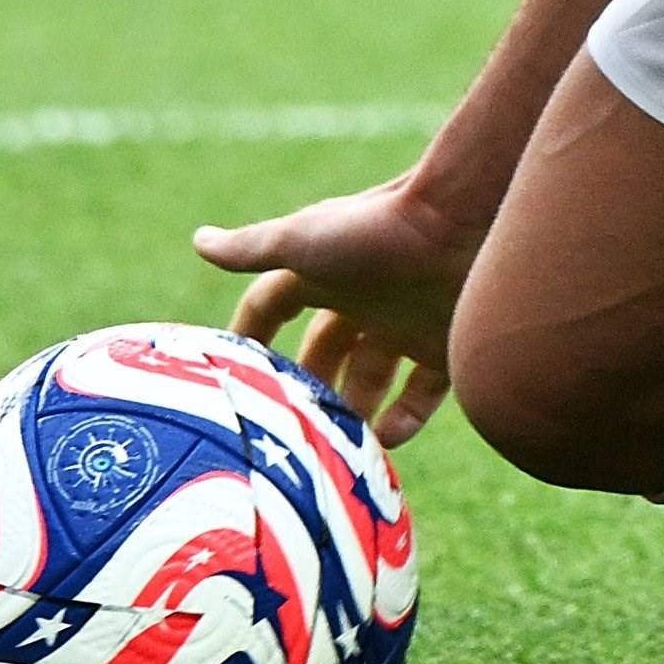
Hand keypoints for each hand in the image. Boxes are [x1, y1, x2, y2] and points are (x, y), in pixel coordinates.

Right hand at [188, 179, 483, 443]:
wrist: (464, 219)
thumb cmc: (376, 227)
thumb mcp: (303, 241)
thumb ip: (251, 249)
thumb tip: (199, 241)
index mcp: (324, 271)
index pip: (275, 305)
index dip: (253, 334)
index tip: (233, 373)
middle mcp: (363, 297)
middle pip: (325, 350)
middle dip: (307, 384)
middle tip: (290, 424)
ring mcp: (406, 320)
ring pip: (372, 376)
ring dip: (354, 409)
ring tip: (335, 444)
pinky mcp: (444, 341)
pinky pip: (421, 391)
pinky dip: (405, 417)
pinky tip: (387, 437)